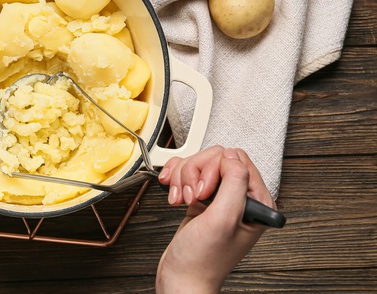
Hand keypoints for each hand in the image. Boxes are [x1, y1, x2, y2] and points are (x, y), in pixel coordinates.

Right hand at [155, 146, 275, 292]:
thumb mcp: (223, 219)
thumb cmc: (203, 260)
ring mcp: (220, 198)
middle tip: (193, 198)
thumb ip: (234, 183)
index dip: (215, 170)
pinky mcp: (202, 199)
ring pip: (199, 164)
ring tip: (182, 200)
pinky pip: (187, 173)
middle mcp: (240, 198)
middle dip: (195, 174)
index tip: (204, 191)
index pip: (237, 160)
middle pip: (215, 159)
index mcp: (257, 202)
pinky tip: (174, 194)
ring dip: (183, 179)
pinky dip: (176, 180)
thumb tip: (231, 156)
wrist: (182, 277)